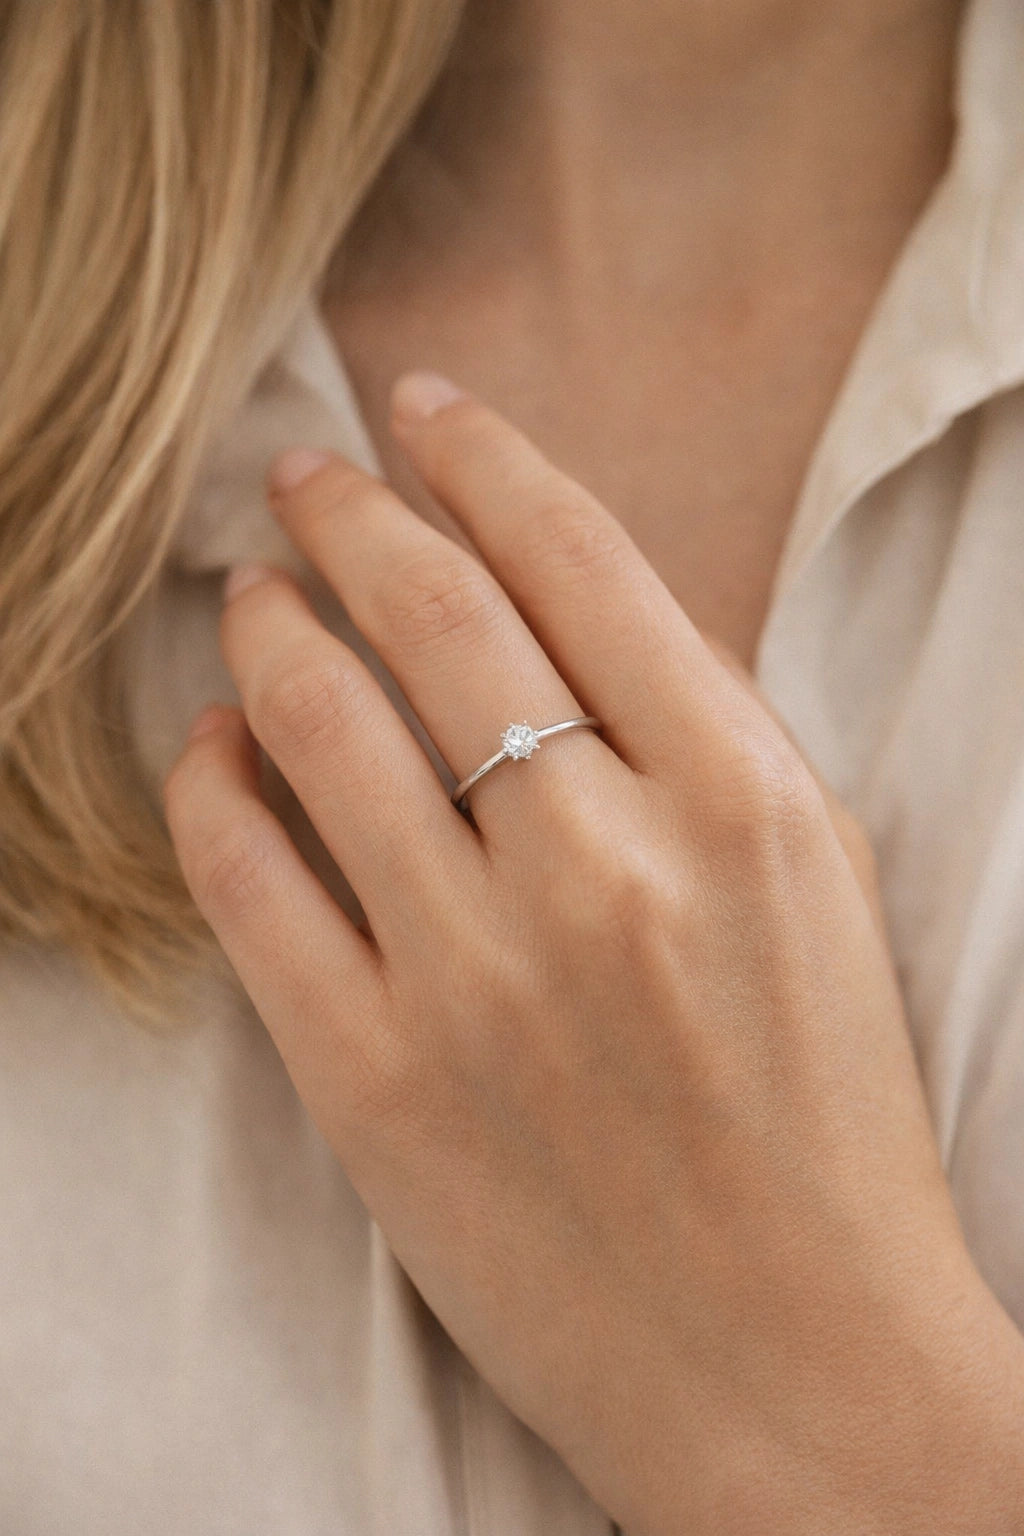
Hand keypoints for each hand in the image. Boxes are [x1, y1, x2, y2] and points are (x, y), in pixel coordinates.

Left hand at [164, 373, 1023, 1535]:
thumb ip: (699, 736)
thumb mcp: (810, 887)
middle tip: (303, 474)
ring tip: (252, 592)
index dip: (486, 459)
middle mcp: (604, 867)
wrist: (793, 1363)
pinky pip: (249, 882)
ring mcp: (475, 976)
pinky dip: (212, 786)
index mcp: (741, 803)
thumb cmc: (826, 1118)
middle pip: (437, 614)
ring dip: (269, 627)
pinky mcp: (373, 1080)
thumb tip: (547, 607)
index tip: (426, 410)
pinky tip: (215, 741)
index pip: (583, 560)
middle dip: (351, 513)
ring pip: (321, 724)